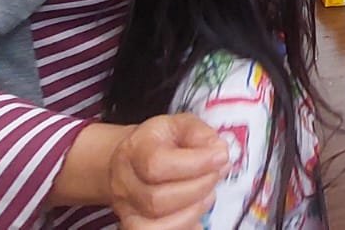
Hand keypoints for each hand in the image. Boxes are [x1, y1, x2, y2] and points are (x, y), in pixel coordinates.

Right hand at [109, 113, 229, 228]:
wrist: (135, 159)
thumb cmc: (160, 143)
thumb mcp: (180, 124)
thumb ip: (200, 133)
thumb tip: (218, 150)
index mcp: (135, 150)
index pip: (157, 164)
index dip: (195, 163)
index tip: (219, 156)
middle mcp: (125, 182)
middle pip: (158, 199)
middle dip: (199, 188)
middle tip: (215, 174)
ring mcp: (129, 208)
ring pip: (158, 225)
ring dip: (193, 211)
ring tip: (206, 193)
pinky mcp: (137, 226)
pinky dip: (186, 227)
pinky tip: (196, 212)